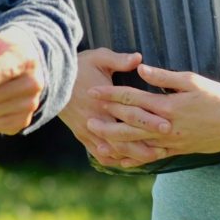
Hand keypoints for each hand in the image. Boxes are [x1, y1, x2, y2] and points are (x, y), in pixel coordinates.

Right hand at [56, 48, 168, 166]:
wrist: (52, 79)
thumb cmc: (78, 66)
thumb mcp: (99, 58)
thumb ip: (119, 59)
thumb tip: (139, 58)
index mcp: (104, 101)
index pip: (131, 114)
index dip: (150, 121)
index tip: (168, 125)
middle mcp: (97, 119)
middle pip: (124, 139)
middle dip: (146, 146)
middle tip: (166, 148)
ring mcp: (89, 131)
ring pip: (114, 152)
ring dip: (133, 156)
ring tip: (152, 158)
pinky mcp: (83, 136)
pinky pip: (100, 155)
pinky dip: (115, 160)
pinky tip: (128, 161)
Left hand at [87, 64, 219, 166]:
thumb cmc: (216, 96)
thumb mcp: (191, 80)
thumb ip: (164, 77)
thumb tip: (141, 68)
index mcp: (168, 105)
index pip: (133, 98)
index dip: (112, 94)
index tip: (94, 90)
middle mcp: (166, 125)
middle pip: (130, 123)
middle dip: (107, 120)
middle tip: (87, 117)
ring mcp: (171, 141)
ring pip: (138, 144)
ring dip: (116, 143)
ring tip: (97, 140)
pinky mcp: (177, 151)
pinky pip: (152, 157)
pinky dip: (135, 159)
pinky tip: (121, 161)